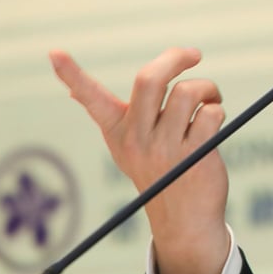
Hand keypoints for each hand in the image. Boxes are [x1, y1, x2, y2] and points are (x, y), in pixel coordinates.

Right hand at [50, 47, 229, 273]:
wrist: (184, 220)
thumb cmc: (157, 172)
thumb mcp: (126, 147)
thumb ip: (110, 116)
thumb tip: (73, 91)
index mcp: (119, 131)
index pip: (92, 99)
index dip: (72, 74)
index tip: (55, 53)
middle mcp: (138, 138)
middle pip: (149, 79)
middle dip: (175, 57)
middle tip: (194, 54)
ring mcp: (165, 147)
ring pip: (188, 92)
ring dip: (207, 88)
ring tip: (210, 99)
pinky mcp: (195, 154)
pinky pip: (211, 113)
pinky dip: (217, 110)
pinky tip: (214, 124)